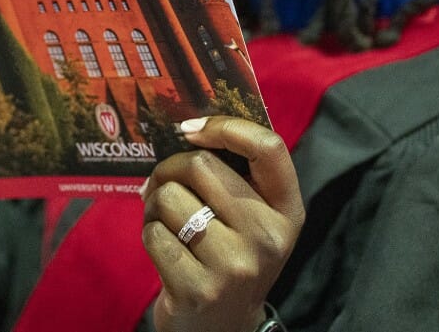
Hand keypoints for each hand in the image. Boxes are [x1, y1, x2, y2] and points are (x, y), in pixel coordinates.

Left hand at [141, 116, 304, 331]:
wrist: (223, 329)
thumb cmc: (232, 258)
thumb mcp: (254, 220)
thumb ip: (238, 177)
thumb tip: (187, 129)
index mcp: (288, 211)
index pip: (268, 147)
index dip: (226, 126)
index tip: (191, 128)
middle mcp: (267, 236)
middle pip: (202, 165)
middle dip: (170, 168)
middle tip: (163, 183)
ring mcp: (234, 264)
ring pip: (171, 197)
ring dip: (155, 205)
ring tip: (167, 222)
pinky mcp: (198, 288)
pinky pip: (154, 233)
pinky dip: (150, 234)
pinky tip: (165, 250)